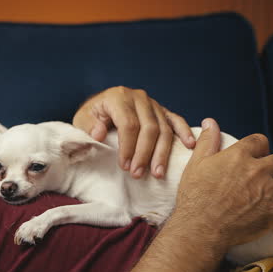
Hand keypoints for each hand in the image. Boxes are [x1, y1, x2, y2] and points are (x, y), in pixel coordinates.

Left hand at [73, 86, 194, 178]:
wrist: (100, 106)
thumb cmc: (92, 116)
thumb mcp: (82, 119)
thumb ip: (89, 126)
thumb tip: (100, 134)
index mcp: (118, 97)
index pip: (128, 124)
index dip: (128, 147)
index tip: (125, 166)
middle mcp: (138, 98)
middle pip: (149, 128)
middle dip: (144, 154)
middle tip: (138, 174)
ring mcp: (153, 104)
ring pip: (163, 128)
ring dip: (161, 153)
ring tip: (158, 173)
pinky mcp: (162, 110)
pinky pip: (176, 120)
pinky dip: (184, 132)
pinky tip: (190, 145)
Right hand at [171, 118, 272, 255]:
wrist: (199, 228)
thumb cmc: (194, 197)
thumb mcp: (196, 164)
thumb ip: (207, 142)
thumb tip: (211, 122)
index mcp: (238, 156)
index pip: (260, 141)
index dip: (261, 147)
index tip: (259, 154)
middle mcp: (257, 170)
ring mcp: (268, 191)